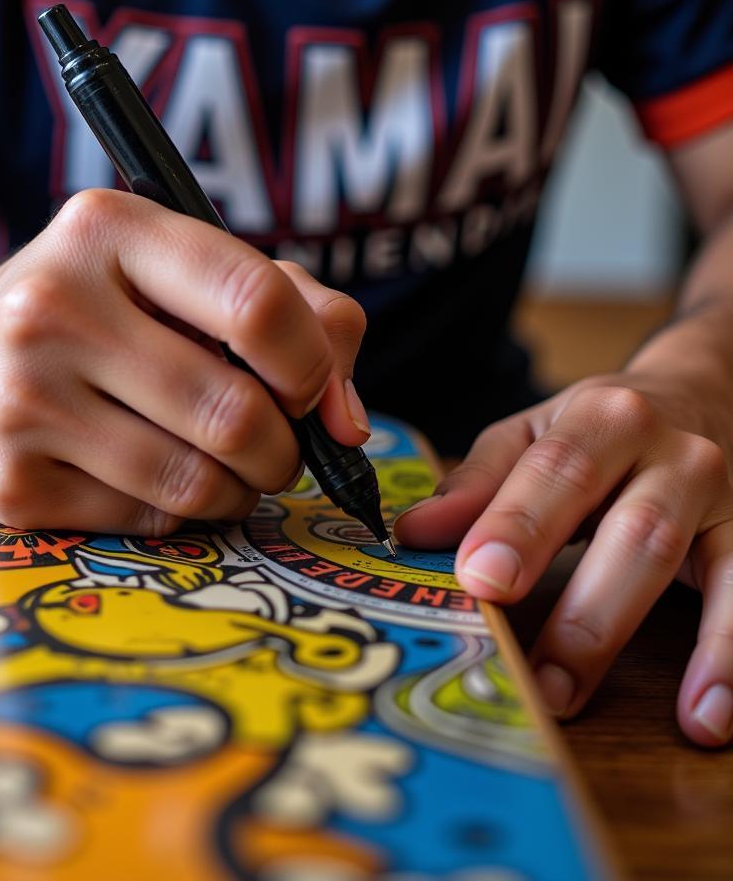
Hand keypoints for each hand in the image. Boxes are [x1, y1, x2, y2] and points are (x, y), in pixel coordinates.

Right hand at [0, 188, 368, 534]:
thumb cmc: (89, 311)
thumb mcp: (176, 273)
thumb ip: (296, 312)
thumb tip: (348, 417)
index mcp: (109, 230)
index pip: (255, 302)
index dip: (311, 363)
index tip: (312, 390)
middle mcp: (53, 308)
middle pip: (236, 412)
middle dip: (283, 446)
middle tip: (273, 443)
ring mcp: (22, 401)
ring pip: (198, 480)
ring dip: (240, 486)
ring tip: (224, 463)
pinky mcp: (6, 483)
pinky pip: (150, 518)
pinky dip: (181, 510)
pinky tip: (158, 477)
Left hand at [394, 372, 732, 746]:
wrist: (701, 397)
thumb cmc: (598, 431)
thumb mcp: (535, 436)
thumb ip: (478, 484)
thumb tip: (412, 535)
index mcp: (602, 417)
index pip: (557, 470)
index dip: (518, 524)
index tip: (480, 578)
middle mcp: (672, 452)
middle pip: (632, 531)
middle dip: (582, 605)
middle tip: (537, 675)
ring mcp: (719, 497)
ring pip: (683, 569)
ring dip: (642, 645)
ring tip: (597, 706)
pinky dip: (729, 659)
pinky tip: (707, 718)